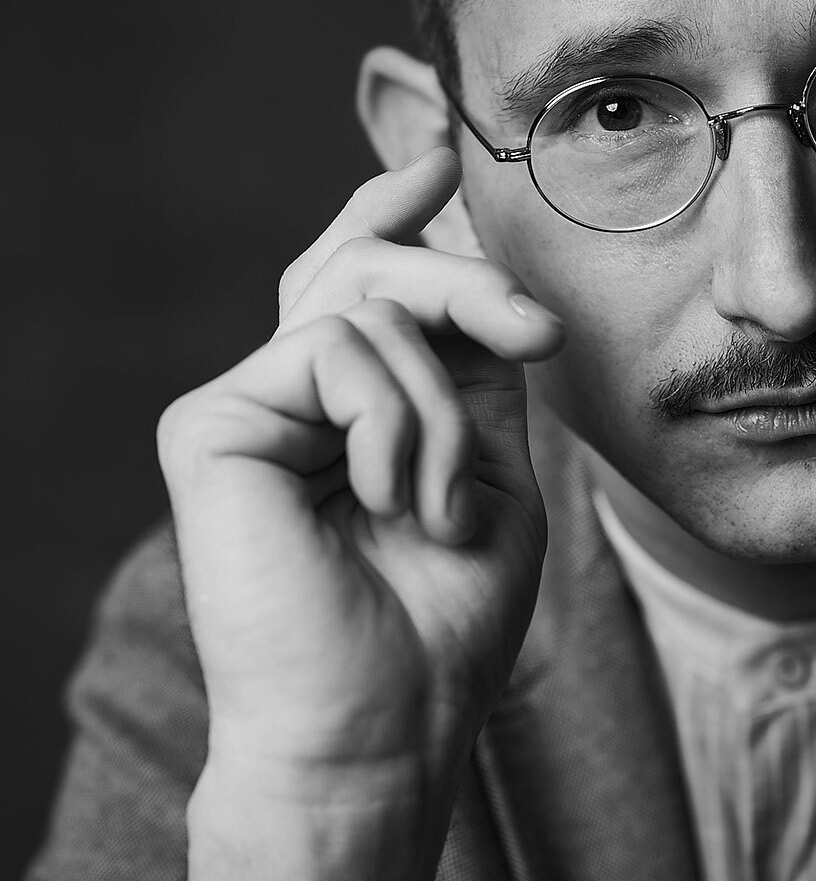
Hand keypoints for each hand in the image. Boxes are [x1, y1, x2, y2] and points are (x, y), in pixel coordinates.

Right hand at [158, 147, 564, 789]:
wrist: (387, 723)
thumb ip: (475, 369)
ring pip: (369, 303)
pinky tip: (389, 502)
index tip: (440, 157)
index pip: (367, 280)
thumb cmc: (445, 618)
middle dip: (469, 279)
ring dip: (441, 409)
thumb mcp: (492, 471)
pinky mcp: (212, 424)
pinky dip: (395, 424)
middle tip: (538, 333)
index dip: (395, 209)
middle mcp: (298, 394)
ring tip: (437, 508)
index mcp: (359, 407)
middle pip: (372, 264)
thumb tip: (467, 253)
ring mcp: (251, 404)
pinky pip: (338, 349)